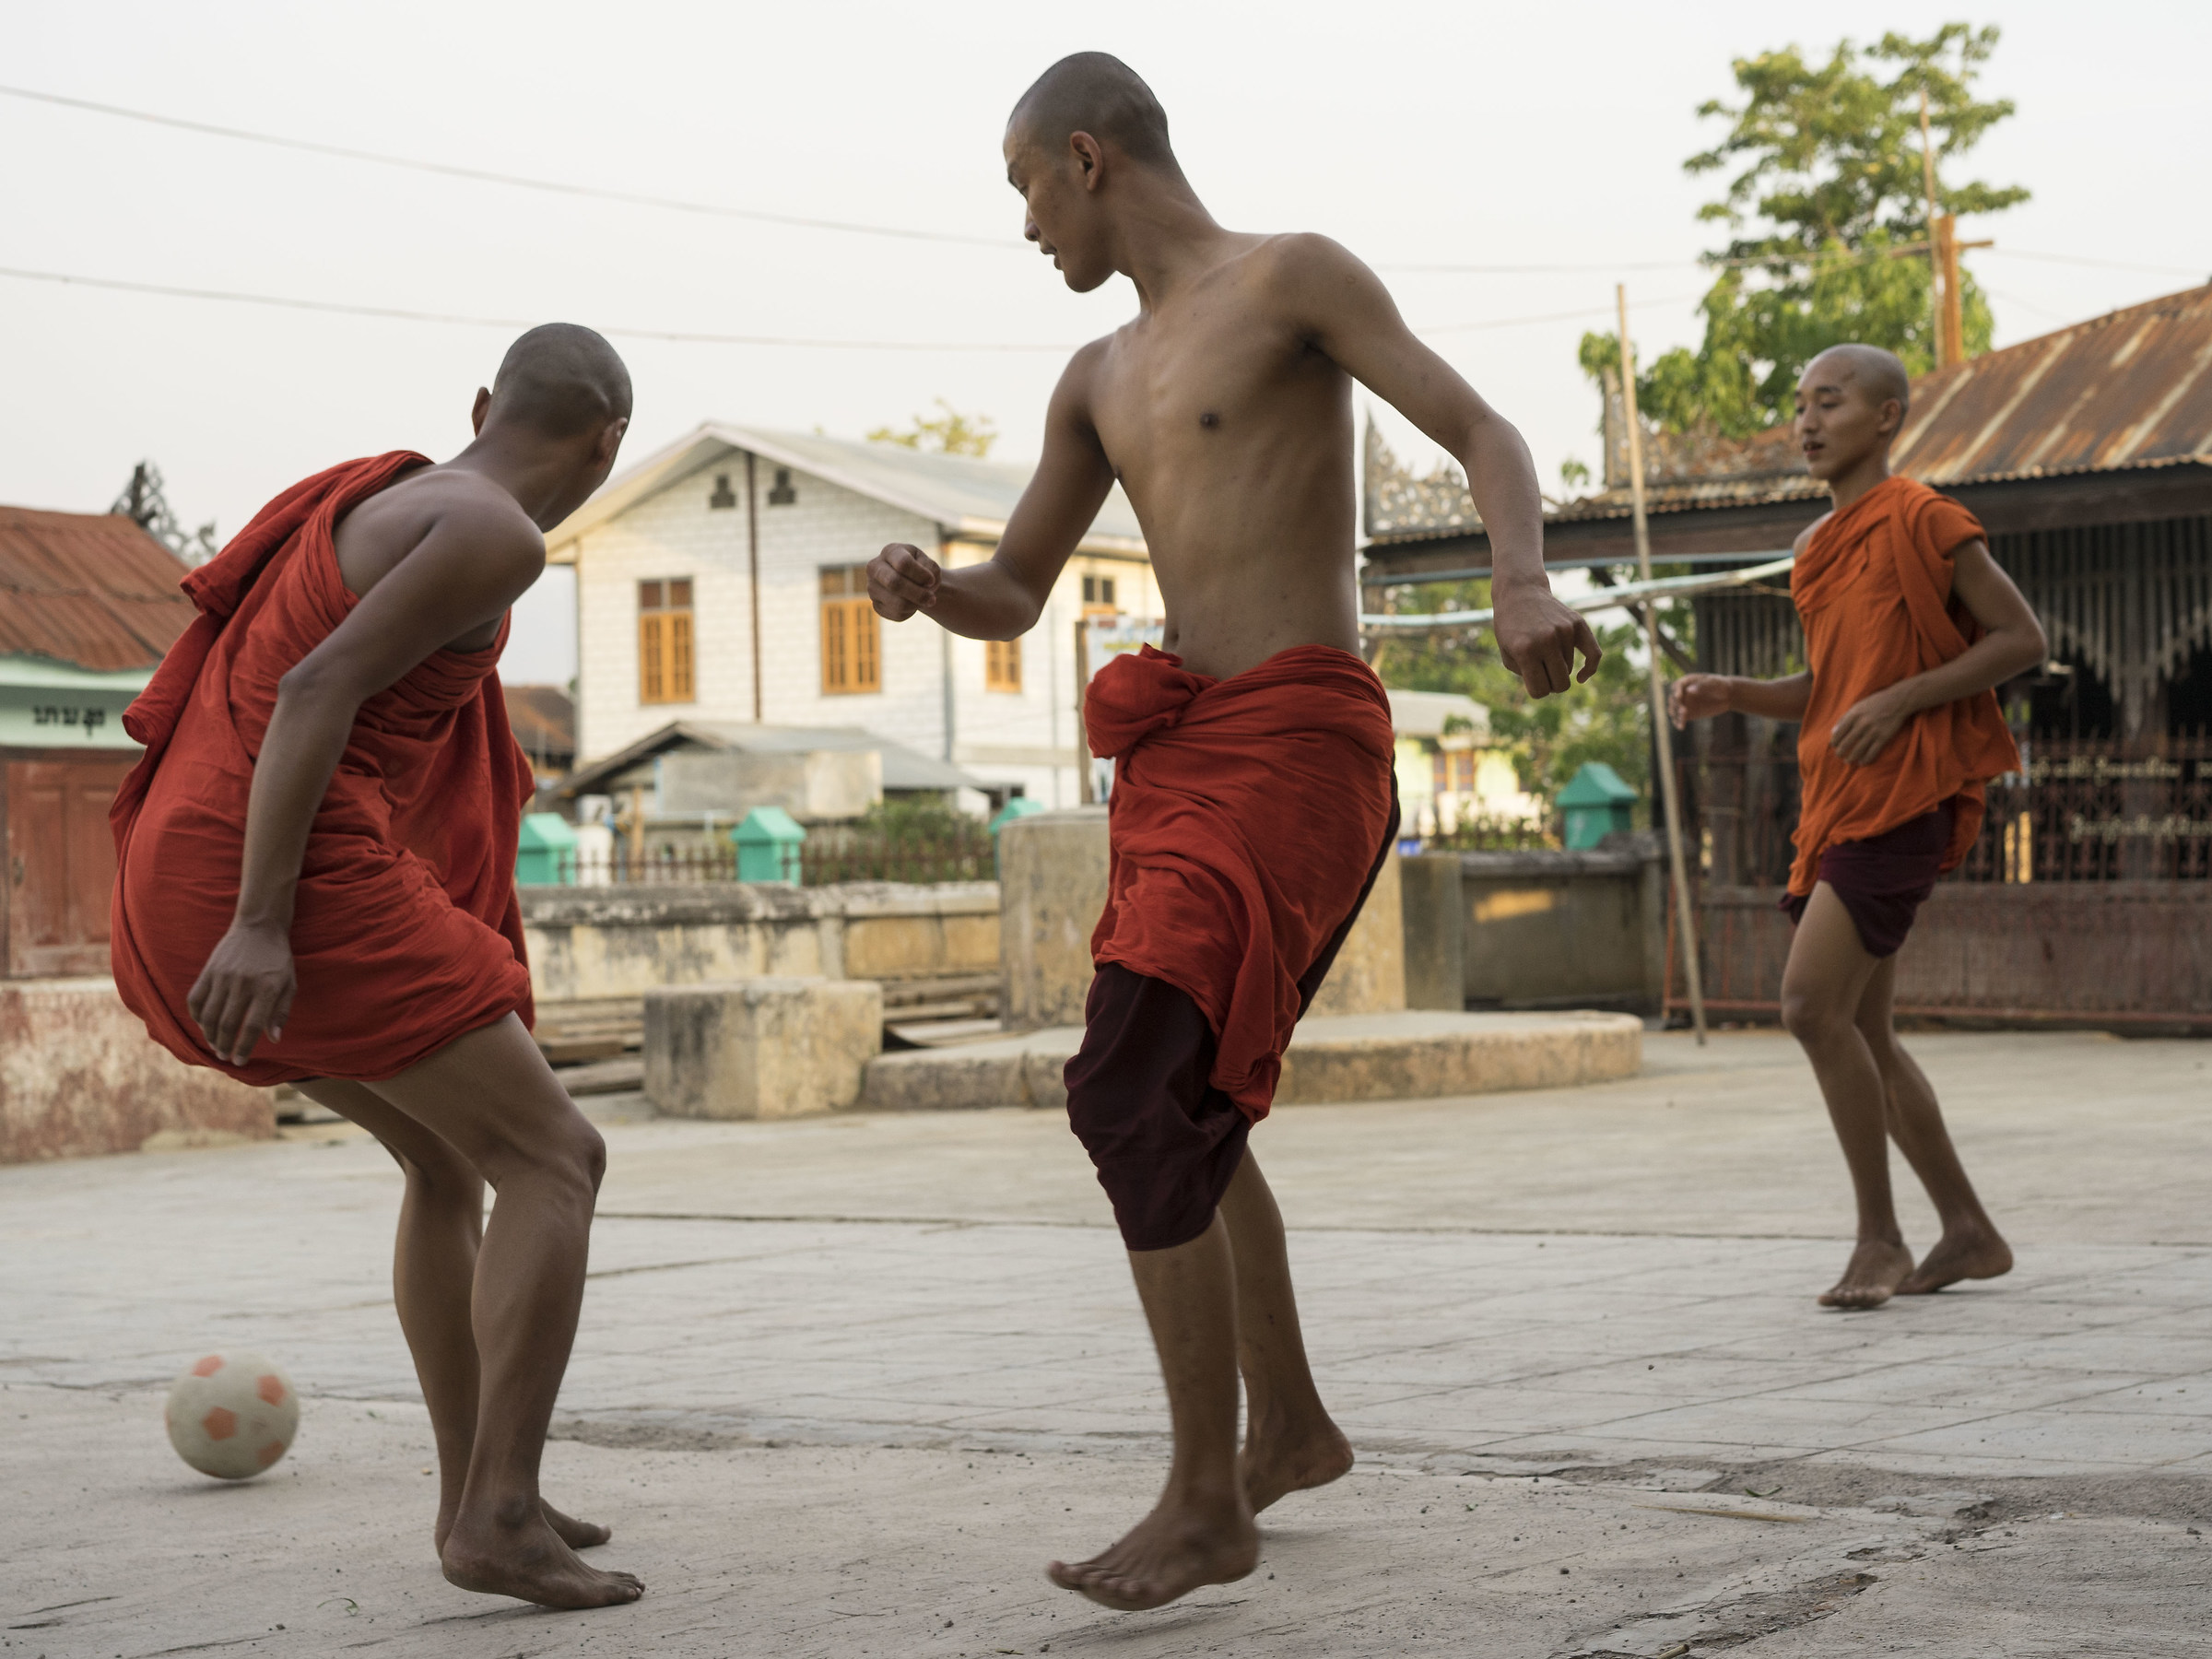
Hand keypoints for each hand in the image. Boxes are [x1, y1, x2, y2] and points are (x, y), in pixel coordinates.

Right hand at [187, 922, 295, 1066]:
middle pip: (227, 1024)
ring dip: (209, 1035)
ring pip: (209, 1015)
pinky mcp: (209, 971)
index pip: (251, 1026)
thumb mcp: (290, 984)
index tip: (240, 1061)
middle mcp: (243, 984)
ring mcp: (223, 977)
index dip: (244, 1048)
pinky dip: (196, 1016)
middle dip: (224, 1046)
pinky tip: (203, 1025)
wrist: (259, 927)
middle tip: (225, 1056)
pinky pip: (195, 999)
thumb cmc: (278, 960)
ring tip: (215, 1045)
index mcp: (267, 989)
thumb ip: (281, 1013)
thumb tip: (273, 1040)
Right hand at [868, 542, 941, 620]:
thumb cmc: (921, 569)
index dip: (921, 575)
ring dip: (916, 604)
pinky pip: (896, 614)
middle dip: (918, 594)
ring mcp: (872, 587)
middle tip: (932, 599)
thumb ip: (930, 570)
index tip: (931, 580)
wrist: (912, 581)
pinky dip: (910, 612)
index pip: (903, 564)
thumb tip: (924, 585)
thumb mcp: (929, 564)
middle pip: (894, 583)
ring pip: (897, 603)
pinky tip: (912, 604)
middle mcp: (875, 568)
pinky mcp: (876, 605)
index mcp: (890, 552)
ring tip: (923, 600)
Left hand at [1492, 584, 1601, 697]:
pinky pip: (1594, 654)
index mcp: (1525, 651)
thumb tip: (1551, 686)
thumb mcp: (1508, 655)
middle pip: (1560, 685)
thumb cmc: (1510, 628)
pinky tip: (1581, 677)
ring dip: (1557, 666)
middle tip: (1541, 673)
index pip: (1540, 690)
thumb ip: (1527, 676)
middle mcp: (1547, 640)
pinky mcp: (1577, 623)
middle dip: (1551, 685)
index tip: (1531, 681)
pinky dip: (1589, 669)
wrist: (1520, 593)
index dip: (1536, 690)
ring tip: (1543, 649)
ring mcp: (1564, 631)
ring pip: (1569, 670)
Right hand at [1668, 673, 1733, 727]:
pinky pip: (1680, 718)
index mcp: (1687, 681)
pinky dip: (1679, 722)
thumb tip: (1689, 691)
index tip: (1678, 697)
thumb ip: (1702, 686)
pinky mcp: (1687, 713)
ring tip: (1683, 719)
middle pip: (1673, 698)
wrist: (1727, 696)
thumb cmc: (1720, 685)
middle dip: (1677, 705)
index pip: (1677, 686)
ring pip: (1674, 709)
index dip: (1676, 691)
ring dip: (1676, 715)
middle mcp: (1683, 692)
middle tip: (1684, 711)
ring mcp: (1684, 703)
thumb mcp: (1713, 683)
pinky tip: (1681, 727)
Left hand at [1829, 687, 1909, 766]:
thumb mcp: (1856, 707)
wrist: (1897, 701)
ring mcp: (1873, 731)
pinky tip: (1862, 762)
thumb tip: (1833, 732)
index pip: (1838, 733)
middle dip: (1840, 752)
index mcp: (1853, 716)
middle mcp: (1862, 724)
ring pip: (1858, 750)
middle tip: (1839, 755)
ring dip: (1851, 758)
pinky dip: (1865, 759)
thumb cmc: (1874, 703)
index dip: (1834, 742)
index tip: (1834, 746)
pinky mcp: (1884, 737)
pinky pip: (1872, 752)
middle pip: (1846, 744)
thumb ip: (1844, 719)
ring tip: (1848, 761)